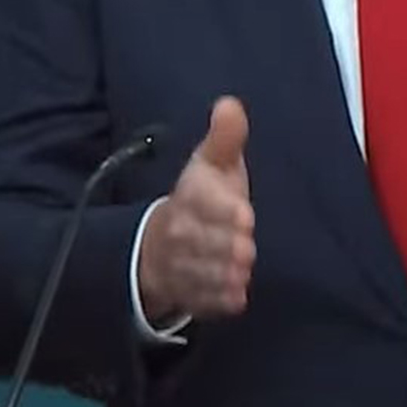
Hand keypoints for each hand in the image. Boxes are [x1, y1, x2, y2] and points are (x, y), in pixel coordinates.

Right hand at [137, 96, 254, 320]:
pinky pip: (207, 302)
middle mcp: (180, 233)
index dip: (226, 213)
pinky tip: (235, 292)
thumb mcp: (212, 163)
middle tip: (245, 248)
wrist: (161, 245)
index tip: (244, 215)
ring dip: (228, 274)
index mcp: (189, 196)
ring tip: (240, 267)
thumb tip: (230, 104)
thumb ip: (226, 137)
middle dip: (230, 247)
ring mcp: (183, 266)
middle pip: (209, 244)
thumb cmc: (202, 197)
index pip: (204, 205)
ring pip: (208, 275)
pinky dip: (222, 299)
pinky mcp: (190, 295)